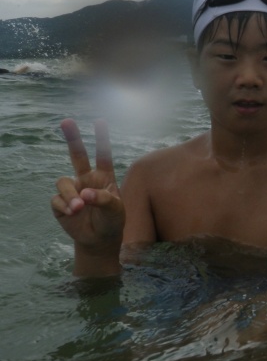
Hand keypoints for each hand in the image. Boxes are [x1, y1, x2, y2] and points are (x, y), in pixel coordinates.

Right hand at [51, 119, 124, 252]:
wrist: (99, 239)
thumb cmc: (112, 221)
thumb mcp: (115, 210)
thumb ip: (103, 199)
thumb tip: (84, 193)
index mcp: (104, 177)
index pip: (103, 154)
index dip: (101, 138)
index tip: (100, 121)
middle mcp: (87, 179)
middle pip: (77, 155)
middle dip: (72, 138)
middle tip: (67, 121)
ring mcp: (73, 189)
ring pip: (64, 182)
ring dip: (70, 195)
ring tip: (79, 207)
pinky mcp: (60, 203)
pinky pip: (57, 199)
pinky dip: (65, 206)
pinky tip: (73, 213)